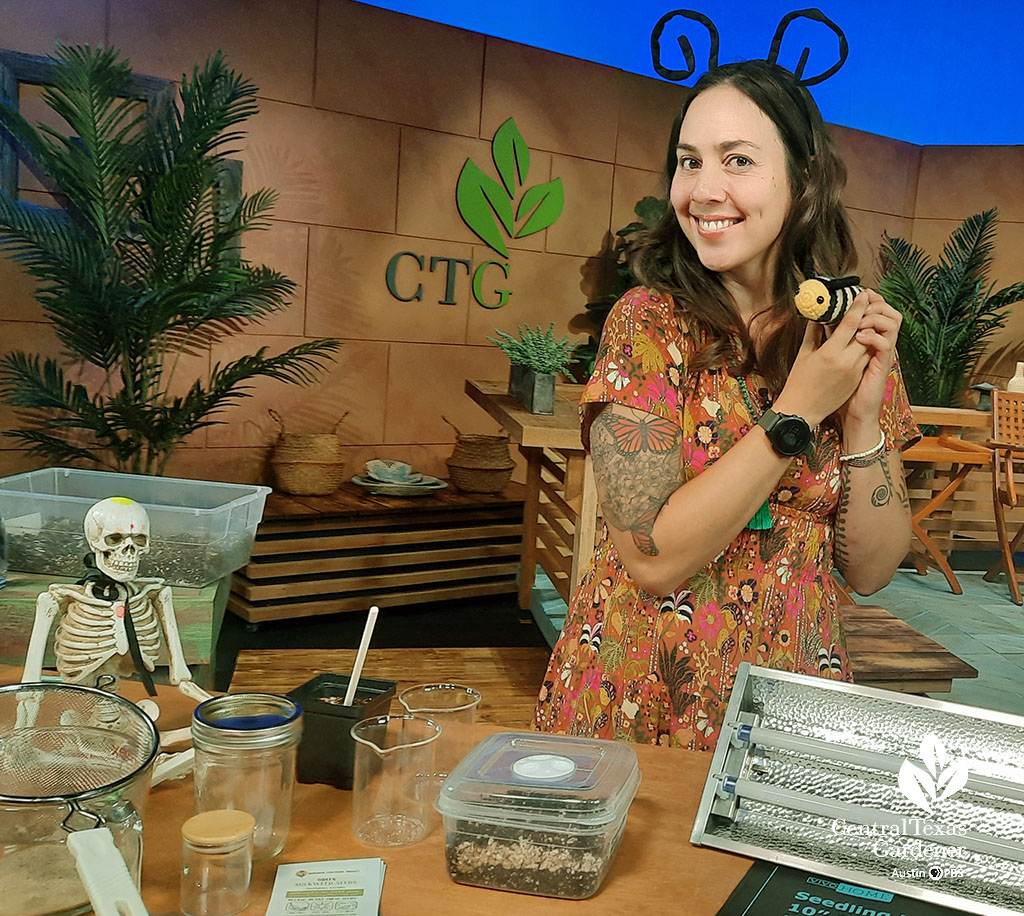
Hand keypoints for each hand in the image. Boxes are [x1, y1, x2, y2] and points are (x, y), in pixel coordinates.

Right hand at [773, 295, 872, 426]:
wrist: (802, 410)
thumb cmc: (799, 382)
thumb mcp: (804, 354)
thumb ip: (814, 332)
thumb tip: (819, 315)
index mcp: (830, 353)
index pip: (851, 323)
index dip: (858, 306)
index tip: (862, 295)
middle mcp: (846, 361)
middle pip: (866, 332)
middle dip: (866, 318)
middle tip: (864, 307)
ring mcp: (854, 372)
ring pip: (868, 345)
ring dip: (866, 334)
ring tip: (861, 325)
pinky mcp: (857, 380)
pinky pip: (864, 359)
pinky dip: (862, 349)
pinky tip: (857, 344)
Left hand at [833, 289, 901, 430]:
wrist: (852, 411)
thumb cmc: (842, 386)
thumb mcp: (836, 356)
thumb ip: (835, 338)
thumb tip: (821, 319)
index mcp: (870, 340)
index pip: (879, 311)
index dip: (872, 299)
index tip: (858, 292)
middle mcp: (880, 344)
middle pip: (891, 312)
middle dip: (876, 304)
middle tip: (861, 304)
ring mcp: (883, 354)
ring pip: (893, 323)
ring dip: (875, 317)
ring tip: (858, 322)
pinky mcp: (882, 366)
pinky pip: (886, 344)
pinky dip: (874, 336)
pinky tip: (859, 337)